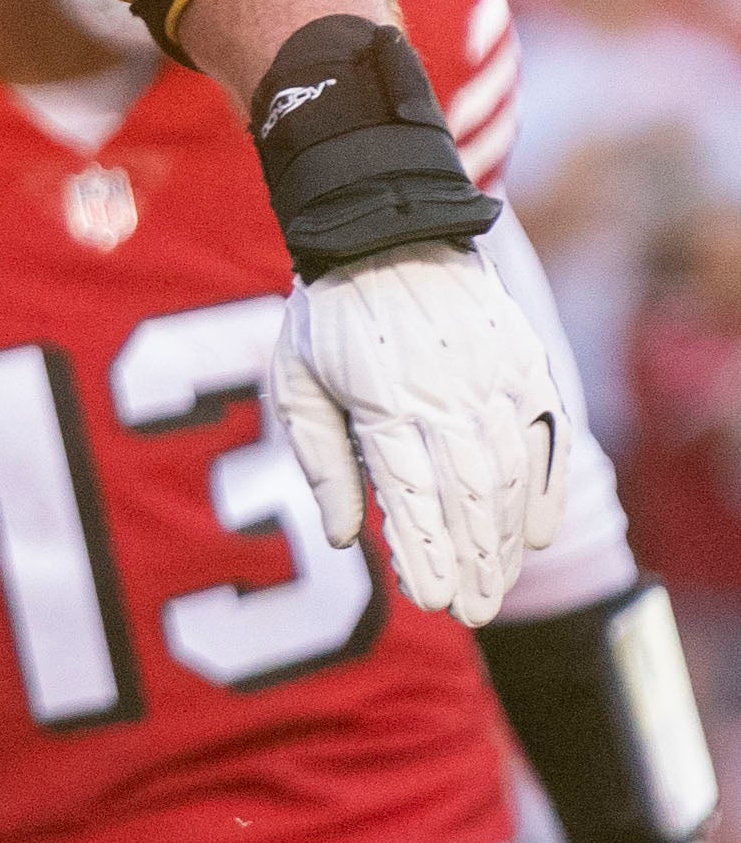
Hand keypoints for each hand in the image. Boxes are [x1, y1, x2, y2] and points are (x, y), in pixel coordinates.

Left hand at [272, 241, 569, 623]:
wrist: (387, 229)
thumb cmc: (329, 314)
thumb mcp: (295, 379)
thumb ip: (320, 460)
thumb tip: (342, 536)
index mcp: (384, 399)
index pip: (412, 493)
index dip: (426, 551)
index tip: (433, 600)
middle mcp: (446, 394)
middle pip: (469, 496)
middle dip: (474, 562)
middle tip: (471, 613)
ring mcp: (493, 379)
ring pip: (511, 476)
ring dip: (507, 539)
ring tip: (497, 586)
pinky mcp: (526, 366)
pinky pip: (547, 439)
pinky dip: (547, 489)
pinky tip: (540, 534)